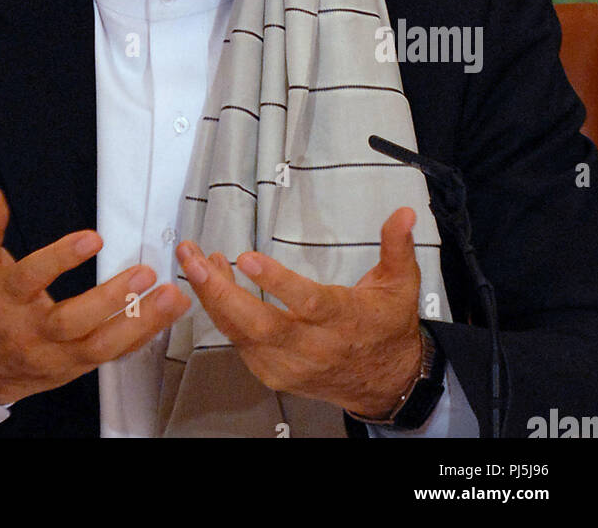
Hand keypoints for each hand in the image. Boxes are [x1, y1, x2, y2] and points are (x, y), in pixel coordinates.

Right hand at [0, 186, 191, 405]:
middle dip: (111, 299)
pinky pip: (112, 356)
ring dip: (140, 322)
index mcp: (6, 300)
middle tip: (144, 273)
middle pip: (72, 321)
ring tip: (171, 297)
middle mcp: (33, 332)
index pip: (32, 278)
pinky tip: (165, 316)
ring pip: (100, 346)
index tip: (93, 238)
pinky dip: (142, 337)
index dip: (61, 258)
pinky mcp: (76, 368)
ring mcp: (57, 355)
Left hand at [177, 207, 422, 418]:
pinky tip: (211, 283)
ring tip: (194, 261)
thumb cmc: (387, 328)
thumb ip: (397, 247)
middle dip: (220, 291)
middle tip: (194, 259)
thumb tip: (404, 213)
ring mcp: (288, 364)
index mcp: (342, 320)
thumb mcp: (401, 285)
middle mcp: (311, 347)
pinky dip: (221, 313)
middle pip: (258, 324)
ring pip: (241, 334)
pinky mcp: (273, 373)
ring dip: (213, 296)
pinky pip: (239, 343)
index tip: (246, 258)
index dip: (275, 282)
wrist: (385, 384)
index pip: (306, 303)